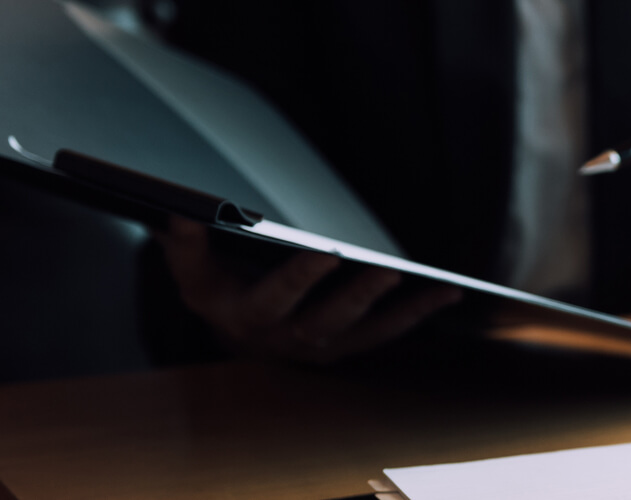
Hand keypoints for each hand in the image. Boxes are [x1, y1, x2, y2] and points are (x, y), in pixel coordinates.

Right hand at [157, 218, 461, 362]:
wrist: (232, 334)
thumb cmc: (217, 290)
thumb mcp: (192, 272)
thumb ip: (186, 248)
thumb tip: (181, 218)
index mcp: (242, 317)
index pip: (270, 299)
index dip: (296, 278)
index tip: (324, 252)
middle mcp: (281, 340)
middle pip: (322, 322)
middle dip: (356, 296)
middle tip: (387, 269)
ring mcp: (314, 348)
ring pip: (362, 333)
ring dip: (401, 312)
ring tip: (437, 288)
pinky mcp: (342, 348)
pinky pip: (382, 335)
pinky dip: (415, 316)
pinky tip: (445, 295)